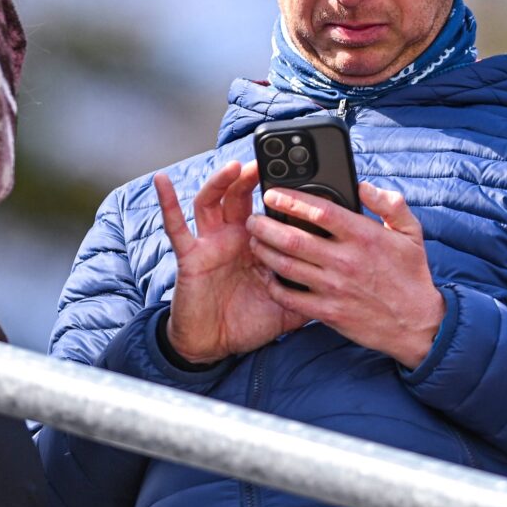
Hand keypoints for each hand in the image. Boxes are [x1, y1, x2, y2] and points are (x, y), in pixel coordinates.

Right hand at [155, 161, 306, 364]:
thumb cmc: (248, 322)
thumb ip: (311, 293)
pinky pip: (176, 226)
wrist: (213, 345)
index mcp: (259, 245)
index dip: (280, 194)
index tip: (299, 175)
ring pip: (213, 202)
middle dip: (253, 177)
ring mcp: (211, 242)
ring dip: (222, 181)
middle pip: (242, 197)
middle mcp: (235, 237)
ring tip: (236, 167)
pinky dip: (168, 202)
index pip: (270, 211)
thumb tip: (344, 290)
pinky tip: (162, 181)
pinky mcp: (191, 254)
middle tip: (268, 161)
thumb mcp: (288, 307)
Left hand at [246, 181, 444, 367]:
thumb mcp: (411, 232)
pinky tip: (268, 275)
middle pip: (293, 238)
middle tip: (253, 219)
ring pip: (286, 266)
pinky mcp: (328, 312)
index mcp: (364, 236)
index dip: (291, 200)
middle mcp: (345, 260)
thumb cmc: (411, 275)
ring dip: (264, 252)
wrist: (418, 324)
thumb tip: (363, 186)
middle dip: (265, 226)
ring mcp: (334, 288)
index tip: (273, 194)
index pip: (320, 211)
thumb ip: (390, 204)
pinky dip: (274, 285)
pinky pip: (291, 297)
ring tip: (254, 242)